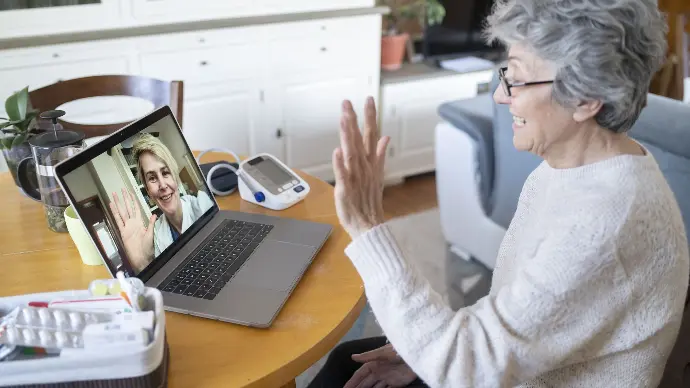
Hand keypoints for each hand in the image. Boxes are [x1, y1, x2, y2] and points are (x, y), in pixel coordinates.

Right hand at [109, 188, 156, 271]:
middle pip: (127, 208)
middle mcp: (132, 223)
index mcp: (139, 222)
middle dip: (125, 199)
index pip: (136, 208)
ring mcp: (126, 226)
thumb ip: (151, 224)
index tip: (131, 193)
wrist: (141, 257)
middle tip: (122, 190)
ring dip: (118, 203)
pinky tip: (112, 206)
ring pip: (121, 212)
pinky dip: (114, 213)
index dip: (133, 200)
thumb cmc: (147, 248)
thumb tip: (154, 214)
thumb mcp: (151, 234)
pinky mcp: (122, 231)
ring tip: (114, 195)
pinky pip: (118, 220)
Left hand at [333, 97, 390, 238]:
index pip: (371, 134)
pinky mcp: (346, 189)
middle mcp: (364, 167)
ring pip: (351, 152)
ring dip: (348, 136)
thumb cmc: (370, 201)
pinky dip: (340, 163)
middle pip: (360, 140)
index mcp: (371, 162)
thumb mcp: (378, 174)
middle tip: (348, 103)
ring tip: (344, 120)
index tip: (368, 99)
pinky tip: (337, 151)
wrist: (369, 224)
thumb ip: (380, 154)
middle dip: (355, 120)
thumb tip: (386, 137)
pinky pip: (343, 175)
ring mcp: (356, 177)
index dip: (370, 117)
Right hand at [344, 343, 417, 387]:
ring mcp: (388, 377)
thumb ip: (368, 356)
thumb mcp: (383, 353)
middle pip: (365, 382)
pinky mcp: (397, 383)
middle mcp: (379, 370)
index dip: (352, 382)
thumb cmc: (399, 351)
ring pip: (374, 387)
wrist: (418, 354)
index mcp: (374, 362)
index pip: (360, 374)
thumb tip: (352, 357)